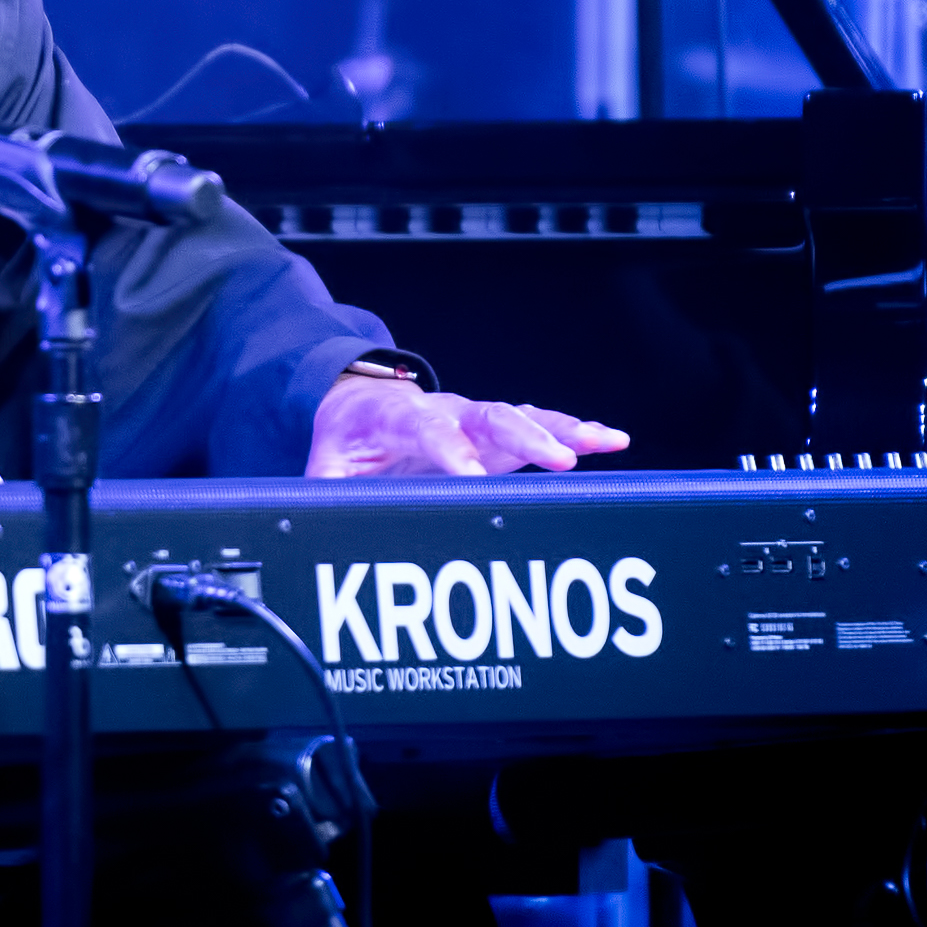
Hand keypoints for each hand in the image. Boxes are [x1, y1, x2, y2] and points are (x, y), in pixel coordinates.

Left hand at [305, 375, 629, 477]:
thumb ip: (323, 491)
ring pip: (524, 415)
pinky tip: (613, 441)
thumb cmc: (347, 438)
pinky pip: (541, 425)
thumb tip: (313, 524)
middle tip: (560, 459)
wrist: (359, 403)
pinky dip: (576, 433)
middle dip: (525, 436)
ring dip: (565, 430)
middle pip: (489, 414)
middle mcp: (446, 409)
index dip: (450, 450)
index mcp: (398, 415)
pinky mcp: (498, 431)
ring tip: (606, 441)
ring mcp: (476, 418)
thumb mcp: (324, 464)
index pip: (427, 427)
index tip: (472, 475)